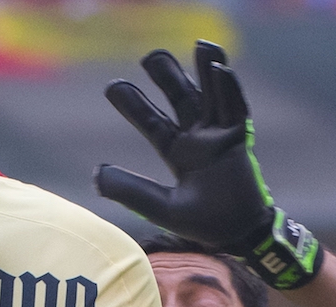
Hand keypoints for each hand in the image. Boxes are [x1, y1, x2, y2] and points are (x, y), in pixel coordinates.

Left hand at [95, 40, 322, 289]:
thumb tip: (96, 173)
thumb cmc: (200, 223)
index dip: (134, 104)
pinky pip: (235, 108)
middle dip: (168, 77)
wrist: (235, 235)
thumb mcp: (158, 206)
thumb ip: (129, 190)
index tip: (113, 86)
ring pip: (210, 96)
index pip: (152, 122)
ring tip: (199, 43)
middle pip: (182, 100)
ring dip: (204, 70)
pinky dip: (229, 88)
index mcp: (178, 152)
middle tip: (151, 55)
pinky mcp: (240, 139)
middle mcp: (198, 139)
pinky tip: (219, 68)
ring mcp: (220, 137)